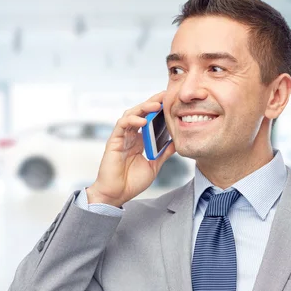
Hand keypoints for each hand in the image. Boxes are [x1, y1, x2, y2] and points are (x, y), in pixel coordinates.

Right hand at [86, 91, 176, 206]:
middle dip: (152, 102)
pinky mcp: (114, 141)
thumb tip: (177, 142)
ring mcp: (121, 137)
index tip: (171, 101)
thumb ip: (164, 153)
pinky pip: (122, 125)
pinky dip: (132, 120)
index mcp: (139, 140)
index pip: (149, 119)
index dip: (158, 109)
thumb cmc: (131, 182)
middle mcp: (130, 135)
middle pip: (140, 112)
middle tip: (165, 96)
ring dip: (143, 108)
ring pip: (131, 114)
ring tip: (156, 105)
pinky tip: (143, 120)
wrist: (117, 195)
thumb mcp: (154, 165)